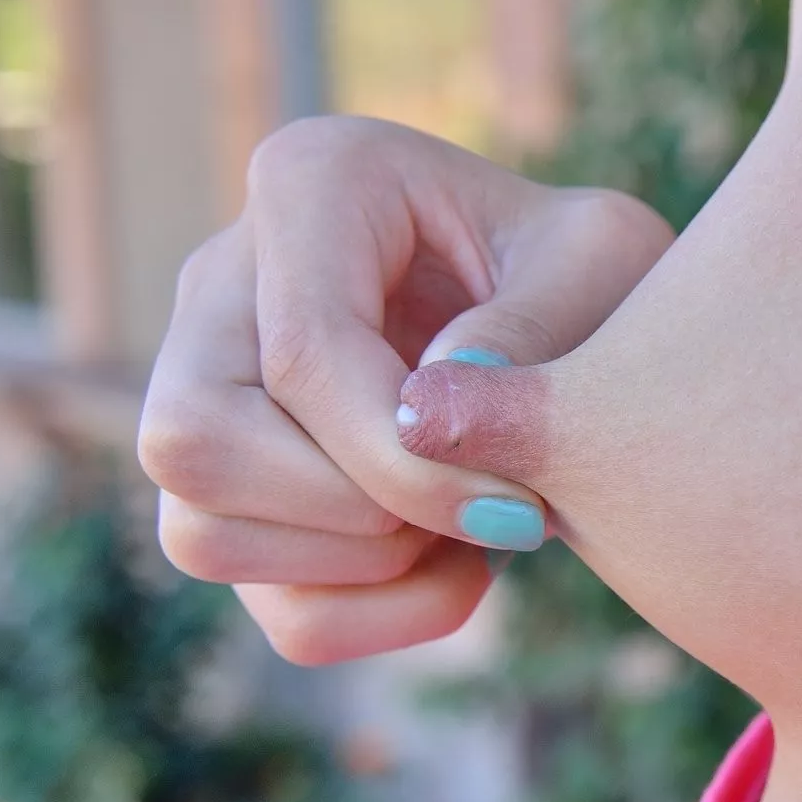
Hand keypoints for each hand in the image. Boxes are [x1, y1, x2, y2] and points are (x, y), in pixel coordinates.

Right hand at [137, 116, 672, 664]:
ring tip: (478, 530)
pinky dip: (378, 617)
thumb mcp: (605, 258)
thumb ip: (537, 319)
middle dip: (358, 511)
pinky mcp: (241, 494)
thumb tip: (426, 413)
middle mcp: (225, 282)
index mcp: (312, 185)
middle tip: (490, 509)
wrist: (585, 317)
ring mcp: (209, 390)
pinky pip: (273, 607)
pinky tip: (460, 566)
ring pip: (200, 534)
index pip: (302, 354)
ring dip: (363, 570)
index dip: (404, 459)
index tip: (521, 506)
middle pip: (196, 442)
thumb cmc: (589, 270)